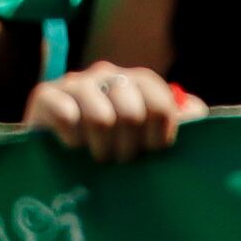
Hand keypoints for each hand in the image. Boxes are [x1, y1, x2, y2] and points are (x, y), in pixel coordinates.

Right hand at [27, 59, 201, 160]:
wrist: (60, 166)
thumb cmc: (116, 150)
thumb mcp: (151, 140)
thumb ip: (179, 123)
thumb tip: (196, 110)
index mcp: (137, 81)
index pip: (160, 103)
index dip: (159, 136)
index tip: (152, 153)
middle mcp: (106, 74)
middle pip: (131, 113)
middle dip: (129, 148)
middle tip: (121, 161)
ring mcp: (74, 83)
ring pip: (100, 118)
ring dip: (102, 149)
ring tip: (99, 157)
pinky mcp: (44, 95)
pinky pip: (65, 115)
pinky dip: (73, 140)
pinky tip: (72, 147)